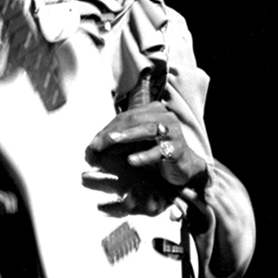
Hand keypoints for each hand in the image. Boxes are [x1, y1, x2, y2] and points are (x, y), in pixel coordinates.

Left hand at [83, 102, 207, 213]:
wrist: (184, 167)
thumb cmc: (158, 151)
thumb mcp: (138, 143)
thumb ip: (120, 139)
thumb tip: (93, 146)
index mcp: (154, 110)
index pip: (126, 116)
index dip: (108, 128)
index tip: (93, 143)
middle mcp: (165, 117)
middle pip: (135, 119)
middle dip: (114, 131)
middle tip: (97, 144)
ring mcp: (173, 132)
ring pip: (148, 129)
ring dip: (128, 135)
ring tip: (112, 141)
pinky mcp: (177, 149)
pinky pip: (159, 151)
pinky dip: (144, 156)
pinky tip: (131, 160)